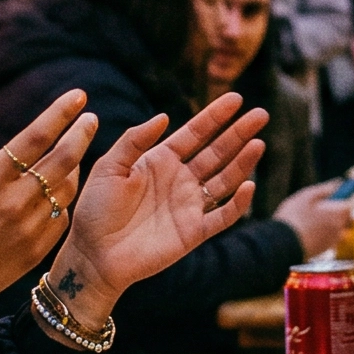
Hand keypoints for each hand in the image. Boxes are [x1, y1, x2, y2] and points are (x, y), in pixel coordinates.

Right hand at [0, 93, 96, 353]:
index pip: (36, 137)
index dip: (60, 113)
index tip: (77, 96)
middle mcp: (14, 202)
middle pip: (63, 159)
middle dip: (81, 134)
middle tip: (90, 117)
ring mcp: (29, 228)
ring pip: (66, 188)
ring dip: (75, 166)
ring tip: (74, 151)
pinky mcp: (36, 250)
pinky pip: (61, 217)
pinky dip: (63, 199)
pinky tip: (57, 191)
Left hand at [43, 95, 268, 330]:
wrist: (93, 254)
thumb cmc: (95, 210)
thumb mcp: (109, 167)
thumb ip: (135, 141)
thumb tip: (165, 116)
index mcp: (161, 160)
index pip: (195, 133)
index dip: (215, 116)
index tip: (236, 98)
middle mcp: (180, 179)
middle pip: (217, 152)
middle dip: (239, 133)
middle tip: (261, 114)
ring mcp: (189, 205)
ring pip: (225, 179)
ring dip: (243, 162)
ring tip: (258, 143)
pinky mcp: (194, 232)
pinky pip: (222, 216)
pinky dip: (238, 203)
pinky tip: (249, 185)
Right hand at [274, 181, 350, 255]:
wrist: (283, 244)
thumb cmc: (294, 216)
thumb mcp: (307, 196)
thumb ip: (325, 189)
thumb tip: (338, 182)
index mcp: (338, 213)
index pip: (349, 204)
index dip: (342, 198)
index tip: (332, 194)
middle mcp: (339, 228)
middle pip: (343, 217)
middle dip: (334, 211)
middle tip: (317, 207)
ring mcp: (332, 241)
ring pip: (335, 228)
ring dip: (326, 223)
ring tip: (308, 220)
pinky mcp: (323, 250)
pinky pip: (327, 238)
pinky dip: (321, 233)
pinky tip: (306, 231)